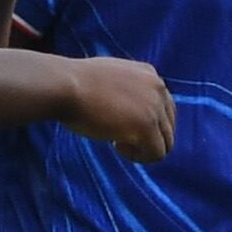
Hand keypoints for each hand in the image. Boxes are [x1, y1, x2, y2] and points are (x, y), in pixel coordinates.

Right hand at [55, 55, 172, 159]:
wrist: (63, 86)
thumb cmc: (74, 83)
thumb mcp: (109, 76)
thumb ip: (126, 88)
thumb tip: (130, 108)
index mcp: (149, 74)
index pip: (164, 106)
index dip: (144, 122)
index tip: (119, 123)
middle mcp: (158, 88)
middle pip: (168, 126)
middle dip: (146, 137)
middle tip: (118, 136)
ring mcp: (155, 108)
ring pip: (166, 143)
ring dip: (143, 149)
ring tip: (117, 143)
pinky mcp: (147, 126)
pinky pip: (156, 154)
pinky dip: (139, 157)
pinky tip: (116, 146)